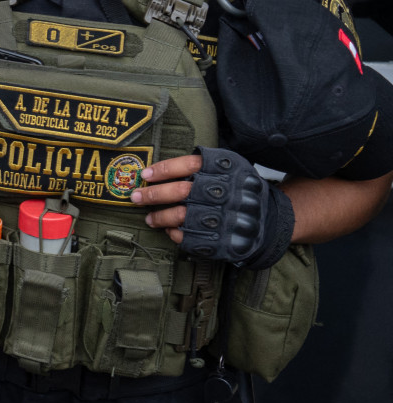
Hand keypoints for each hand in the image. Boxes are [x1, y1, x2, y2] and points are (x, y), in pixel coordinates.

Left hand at [135, 148, 294, 266]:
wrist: (267, 219)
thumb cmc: (238, 188)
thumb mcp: (228, 166)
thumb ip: (200, 164)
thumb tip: (157, 170)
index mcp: (225, 170)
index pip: (189, 165)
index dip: (163, 169)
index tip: (144, 174)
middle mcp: (225, 191)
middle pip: (181, 191)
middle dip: (153, 194)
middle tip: (135, 197)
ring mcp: (225, 216)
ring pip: (182, 216)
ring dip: (160, 217)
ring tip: (148, 218)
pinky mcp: (223, 239)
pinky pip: (191, 237)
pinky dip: (175, 234)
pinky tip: (169, 230)